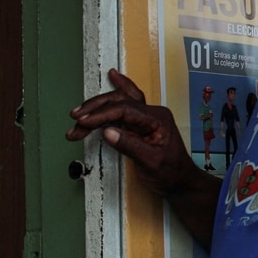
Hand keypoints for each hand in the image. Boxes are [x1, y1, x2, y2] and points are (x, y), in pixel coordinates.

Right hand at [66, 69, 209, 196]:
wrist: (180, 180)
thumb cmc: (171, 172)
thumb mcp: (151, 162)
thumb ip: (130, 146)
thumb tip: (108, 132)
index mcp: (158, 119)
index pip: (124, 109)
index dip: (101, 115)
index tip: (84, 122)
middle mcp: (153, 113)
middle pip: (119, 102)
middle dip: (94, 111)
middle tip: (76, 122)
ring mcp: (147, 116)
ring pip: (119, 100)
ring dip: (96, 107)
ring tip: (78, 117)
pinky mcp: (141, 121)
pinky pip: (127, 101)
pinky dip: (116, 91)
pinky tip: (113, 77)